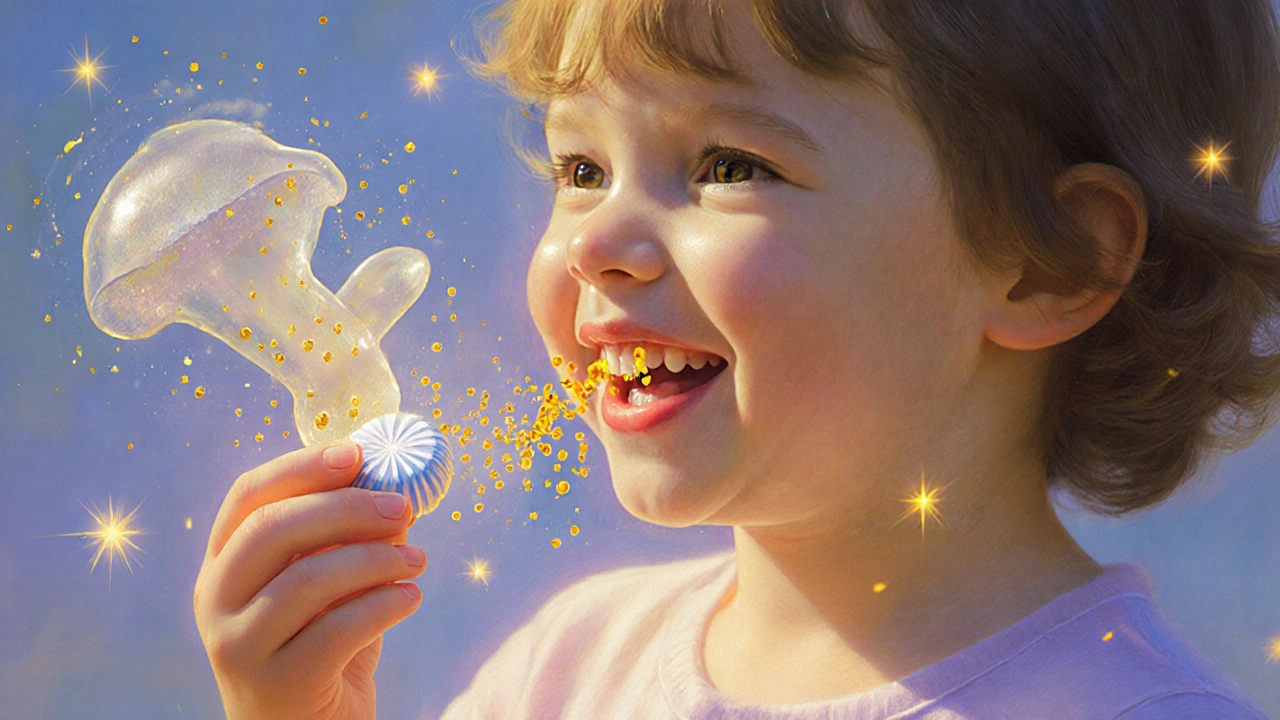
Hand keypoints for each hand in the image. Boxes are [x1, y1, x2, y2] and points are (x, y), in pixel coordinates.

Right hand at [194, 443, 424, 719]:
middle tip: (402, 505)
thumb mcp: (330, 586)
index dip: (302, 467)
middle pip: (272, 529)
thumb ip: (346, 539)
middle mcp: (216, 600)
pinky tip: (410, 597)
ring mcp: (237, 645)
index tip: (357, 453)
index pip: (247, 496)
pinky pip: (336, 630)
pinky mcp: (277, 684)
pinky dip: (383, 605)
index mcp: (223, 563)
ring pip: (306, 579)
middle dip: (345, 508)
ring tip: (417, 558)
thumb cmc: (323, 648)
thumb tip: (395, 487)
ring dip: (375, 559)